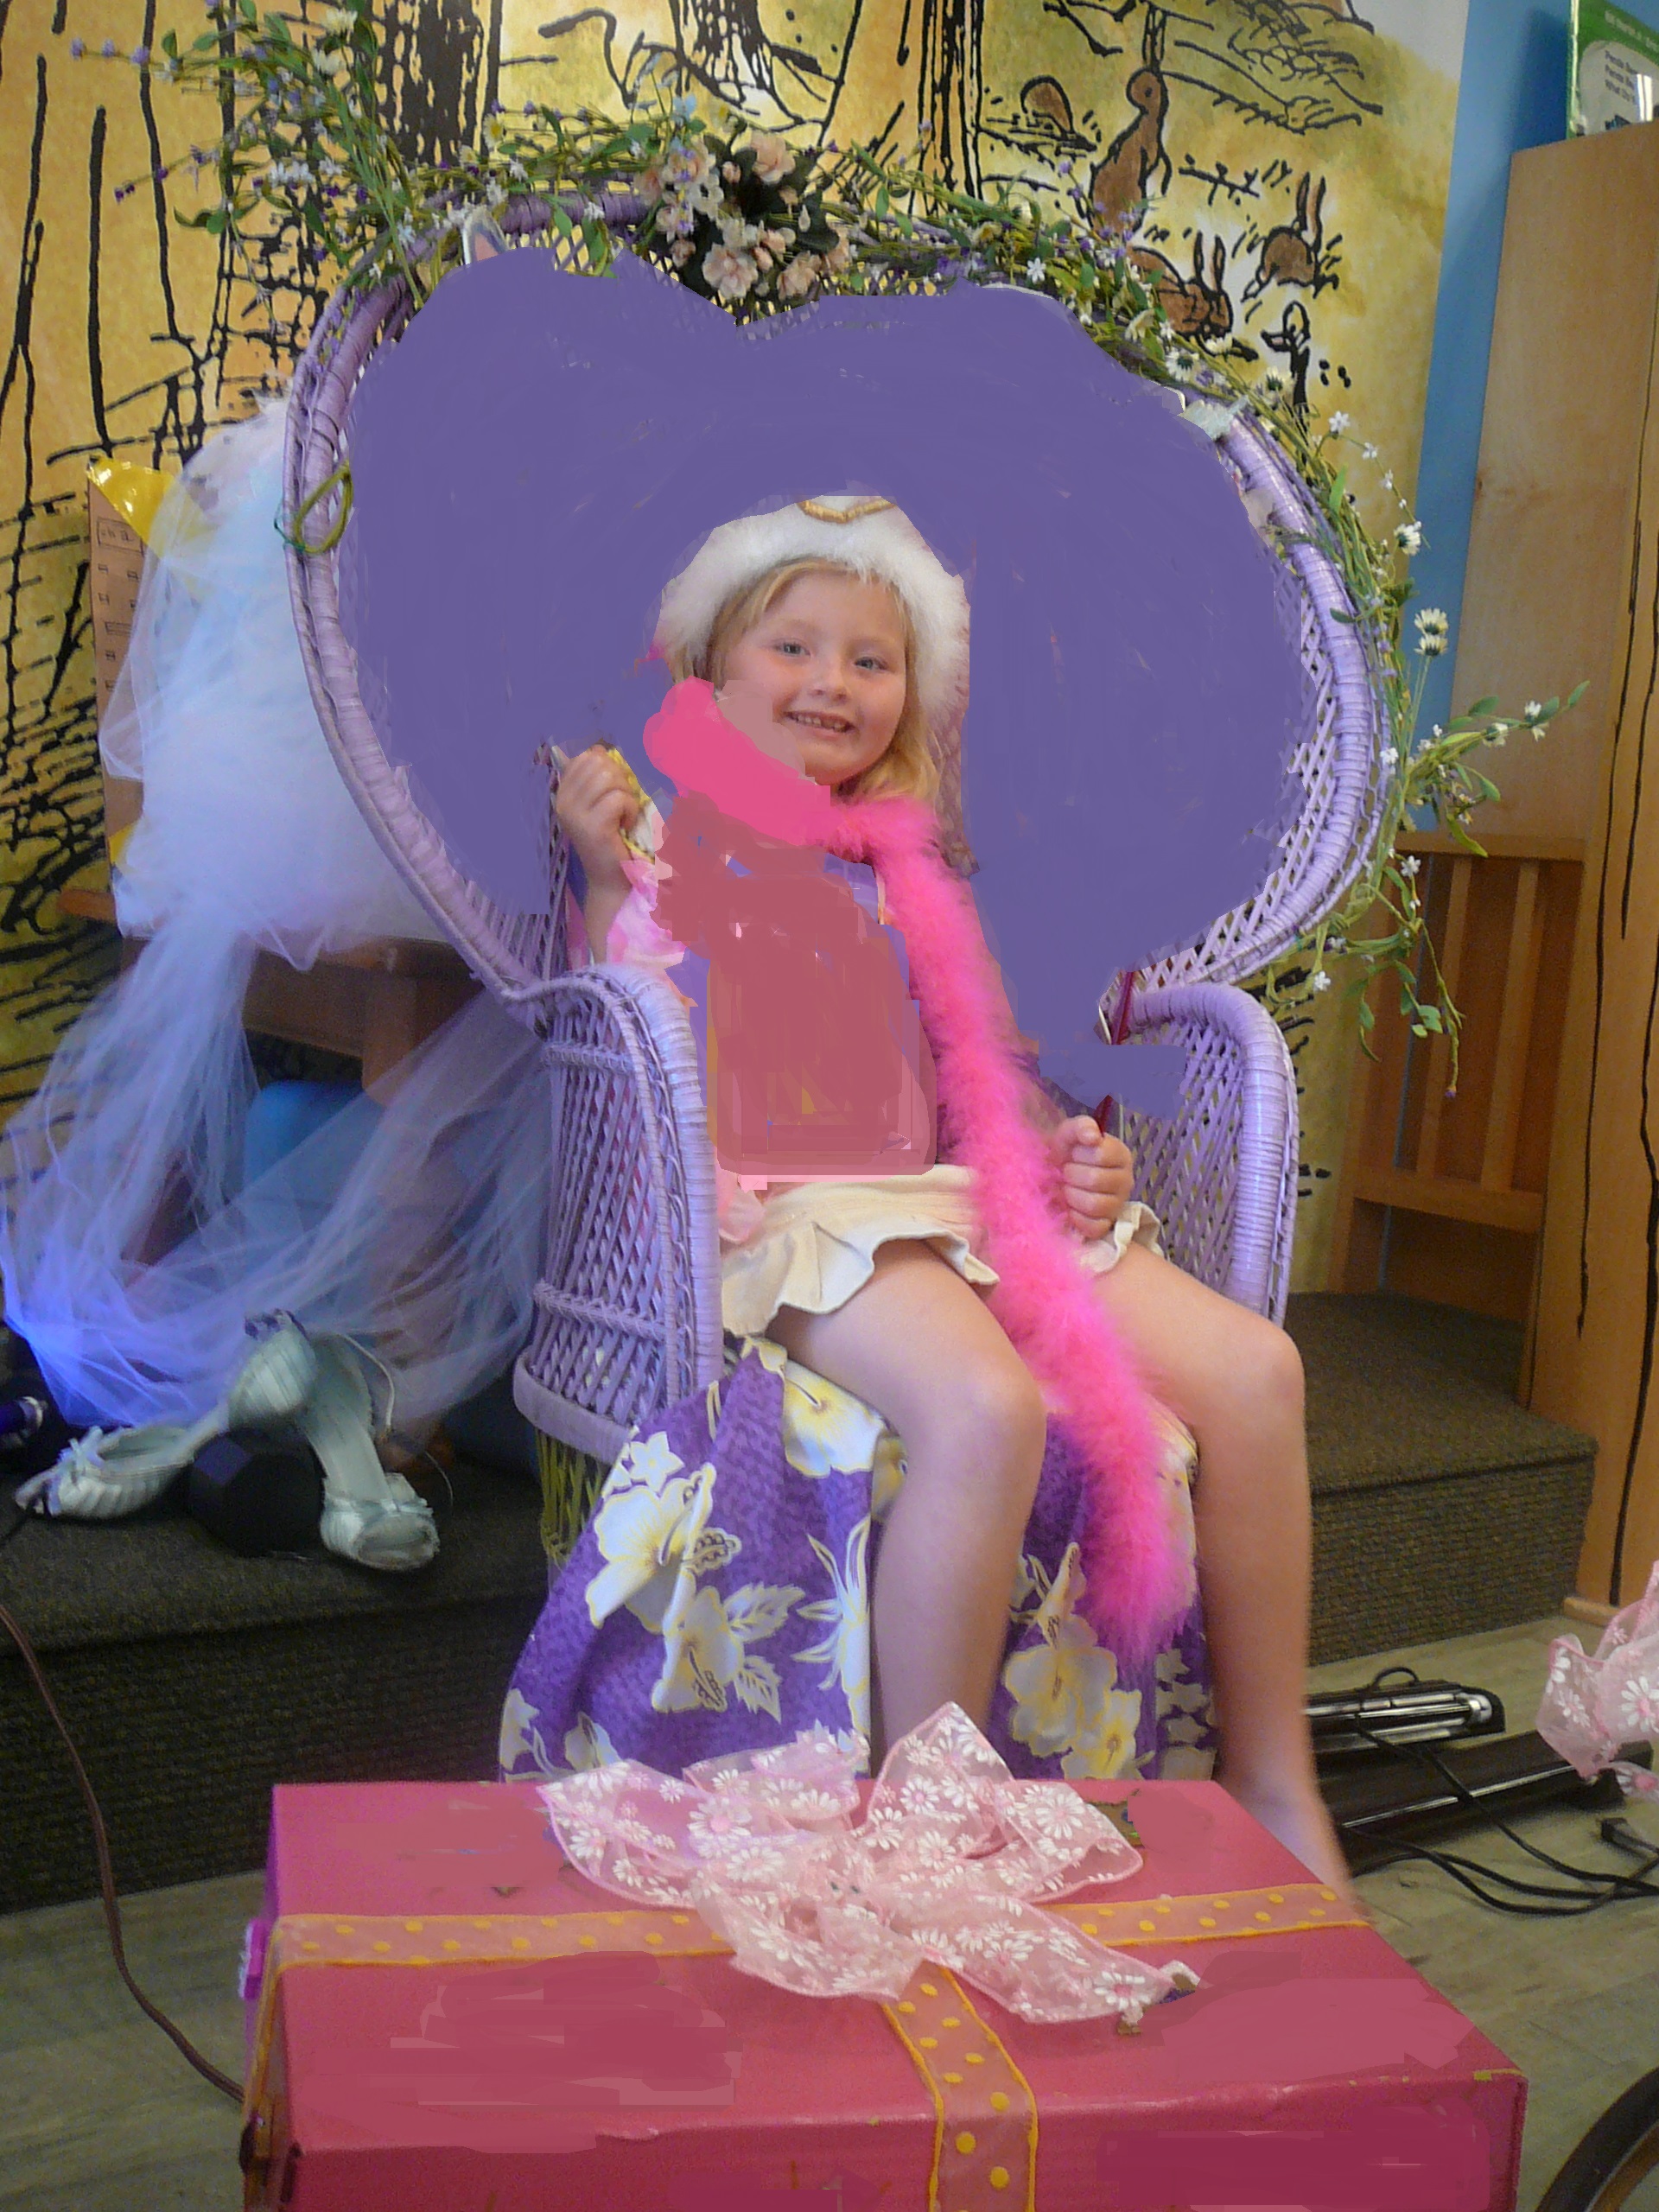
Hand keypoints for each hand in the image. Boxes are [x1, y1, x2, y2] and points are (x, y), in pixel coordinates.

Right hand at [553, 745, 639, 890]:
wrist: (611, 878)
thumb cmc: (611, 838)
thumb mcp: (600, 802)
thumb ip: (597, 777)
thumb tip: (599, 748)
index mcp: (563, 793)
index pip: (586, 757)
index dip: (608, 766)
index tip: (613, 792)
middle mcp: (563, 802)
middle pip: (598, 763)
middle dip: (620, 779)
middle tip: (622, 803)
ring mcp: (575, 815)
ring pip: (608, 777)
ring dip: (626, 794)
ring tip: (623, 814)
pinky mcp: (592, 827)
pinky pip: (618, 799)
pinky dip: (630, 810)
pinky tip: (625, 825)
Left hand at [1049, 1115, 1133, 1241]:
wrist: (1052, 1175)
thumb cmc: (1066, 1154)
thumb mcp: (1069, 1133)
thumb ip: (1082, 1126)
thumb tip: (1093, 1136)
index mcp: (1120, 1155)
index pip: (1101, 1155)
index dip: (1080, 1154)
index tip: (1073, 1154)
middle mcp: (1125, 1181)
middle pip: (1096, 1180)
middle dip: (1072, 1175)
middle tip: (1066, 1172)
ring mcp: (1118, 1205)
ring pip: (1095, 1205)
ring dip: (1072, 1196)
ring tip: (1067, 1189)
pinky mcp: (1106, 1225)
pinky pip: (1094, 1227)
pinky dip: (1077, 1218)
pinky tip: (1071, 1208)